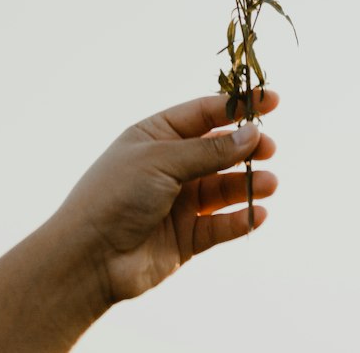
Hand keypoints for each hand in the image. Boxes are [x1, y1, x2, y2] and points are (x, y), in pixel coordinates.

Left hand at [56, 86, 278, 304]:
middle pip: (218, 150)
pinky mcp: (186, 237)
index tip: (271, 100)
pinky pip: (221, 224)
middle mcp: (170, 166)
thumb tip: (251, 134)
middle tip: (269, 147)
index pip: (204, 114)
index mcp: (157, 135)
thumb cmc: (116, 195)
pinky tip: (258, 214)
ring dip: (248, 184)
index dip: (237, 106)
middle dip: (246, 147)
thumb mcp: (162, 161)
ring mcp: (179, 201)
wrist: (89, 258)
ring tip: (269, 183)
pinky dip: (241, 219)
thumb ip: (209, 151)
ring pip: (223, 188)